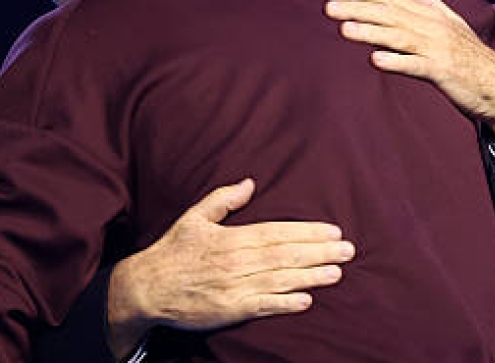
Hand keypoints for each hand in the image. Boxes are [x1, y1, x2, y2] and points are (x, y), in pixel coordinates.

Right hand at [105, 178, 354, 357]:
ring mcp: (233, 288)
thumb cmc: (172, 251)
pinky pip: (262, 307)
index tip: (332, 230)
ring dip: (311, 276)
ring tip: (337, 272)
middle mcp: (235, 262)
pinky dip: (285, 304)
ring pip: (279, 280)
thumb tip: (250, 183)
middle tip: (348, 250)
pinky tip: (306, 301)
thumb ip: (223, 200)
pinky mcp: (229, 311)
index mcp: (230, 238)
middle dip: (319, 252)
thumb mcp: (194, 217)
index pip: (277, 232)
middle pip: (284, 255)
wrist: (146, 288)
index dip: (307, 231)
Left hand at [325, 0, 494, 142]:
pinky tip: (375, 60)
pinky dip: (396, 62)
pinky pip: (415, 65)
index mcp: (432, 15)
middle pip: (390, 14)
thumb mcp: (451, 24)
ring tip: (344, 30)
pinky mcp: (442, 71)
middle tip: (329, 8)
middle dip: (358, 9)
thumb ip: (426, 5)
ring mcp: (438, 49)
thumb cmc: (471, 57)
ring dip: (370, 33)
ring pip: (398, 37)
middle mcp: (433, 27)